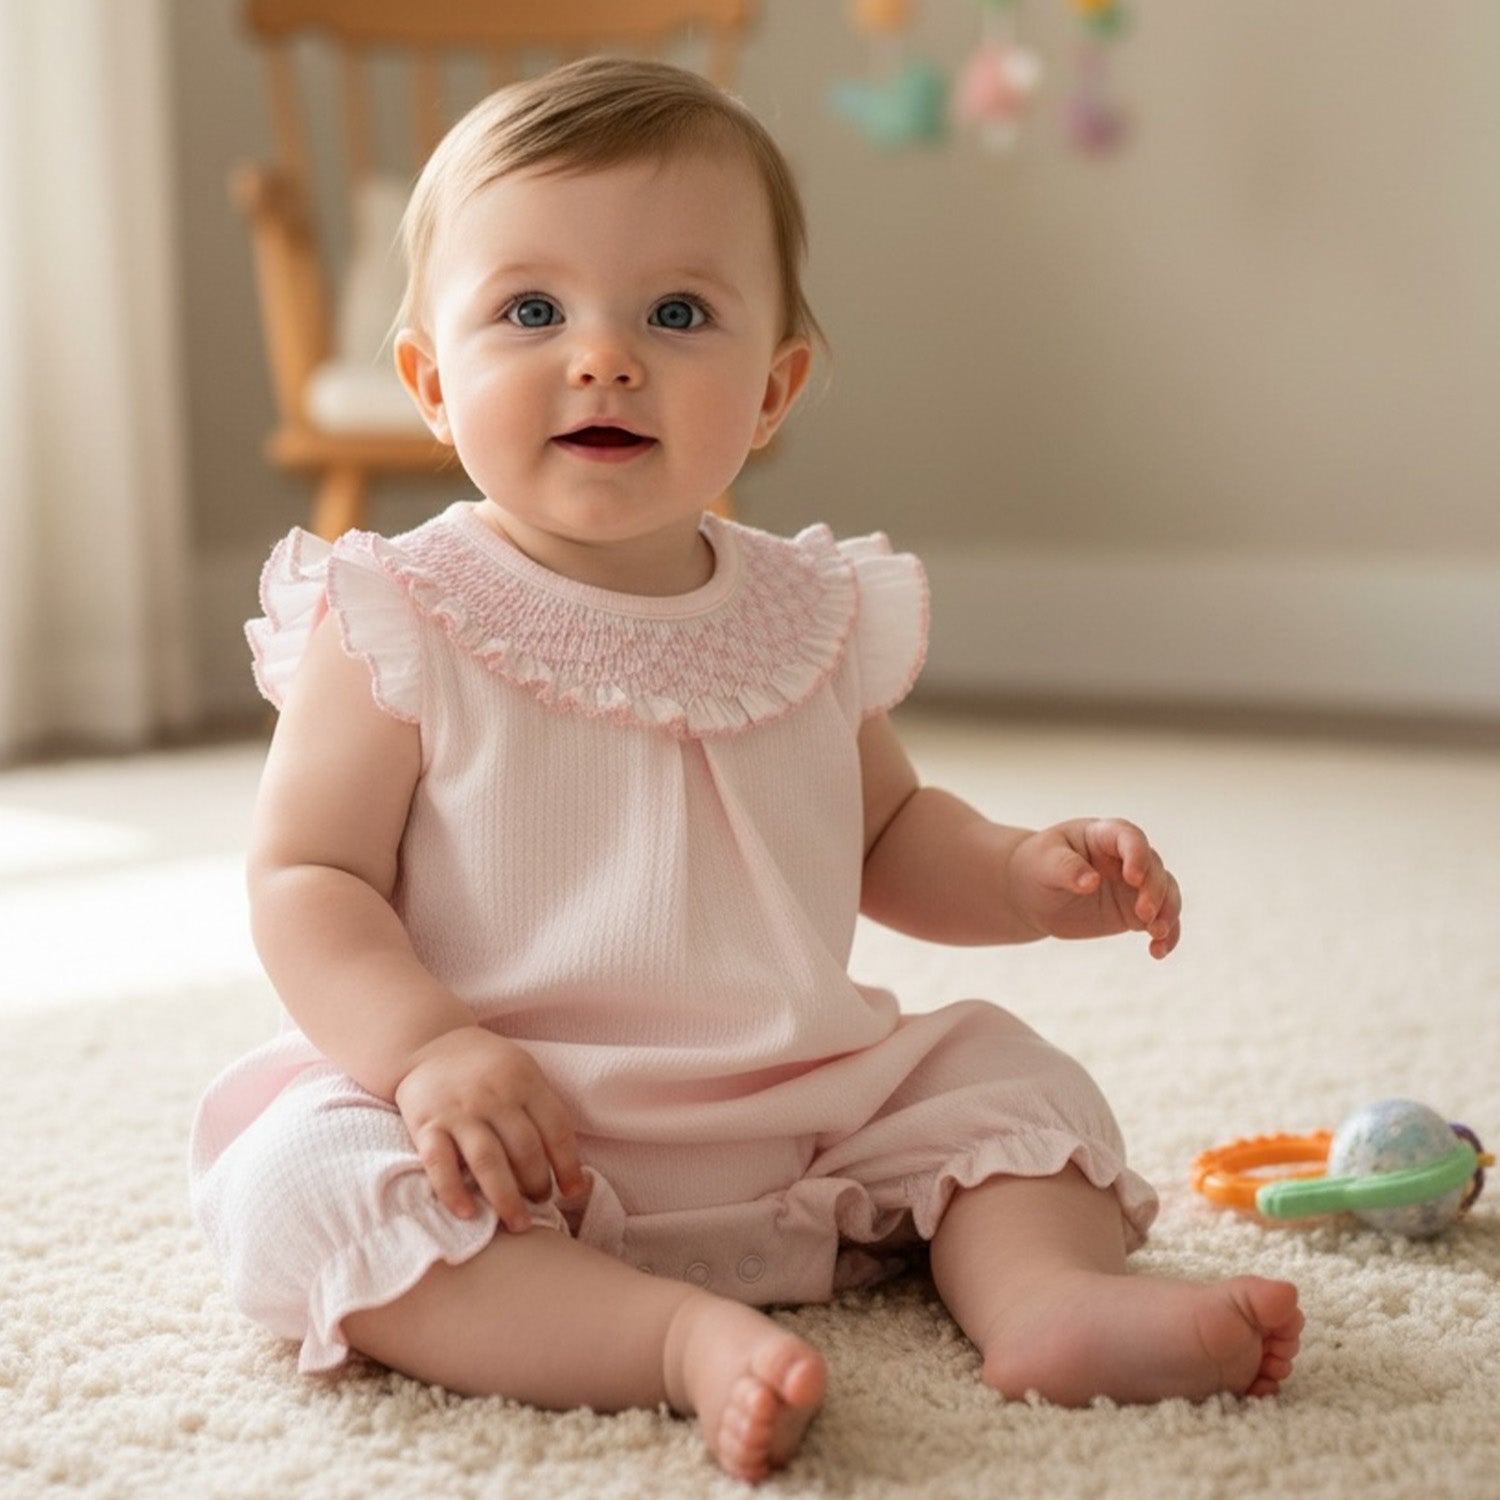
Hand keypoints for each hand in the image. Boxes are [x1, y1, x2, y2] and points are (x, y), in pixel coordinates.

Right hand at [394, 1025, 586, 1231]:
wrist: (429, 1044)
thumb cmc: (487, 1067)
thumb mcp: (522, 1071)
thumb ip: (541, 1108)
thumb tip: (568, 1164)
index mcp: (525, 1082)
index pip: (556, 1128)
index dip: (569, 1164)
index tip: (573, 1191)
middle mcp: (494, 1097)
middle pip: (524, 1149)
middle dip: (537, 1184)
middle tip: (541, 1203)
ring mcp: (459, 1111)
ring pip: (487, 1160)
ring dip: (506, 1198)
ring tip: (519, 1223)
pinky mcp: (426, 1125)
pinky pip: (440, 1164)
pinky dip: (453, 1192)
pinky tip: (467, 1214)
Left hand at [1007, 818, 1181, 958]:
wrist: (1033, 894)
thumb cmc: (1038, 866)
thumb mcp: (1044, 862)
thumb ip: (1067, 868)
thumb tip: (1090, 882)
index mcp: (1104, 835)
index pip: (1130, 838)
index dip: (1137, 855)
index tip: (1132, 878)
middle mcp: (1127, 858)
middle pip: (1155, 868)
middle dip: (1155, 890)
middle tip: (1143, 913)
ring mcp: (1135, 886)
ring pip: (1167, 894)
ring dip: (1168, 913)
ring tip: (1156, 934)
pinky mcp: (1136, 912)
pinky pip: (1161, 922)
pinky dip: (1166, 936)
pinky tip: (1157, 952)